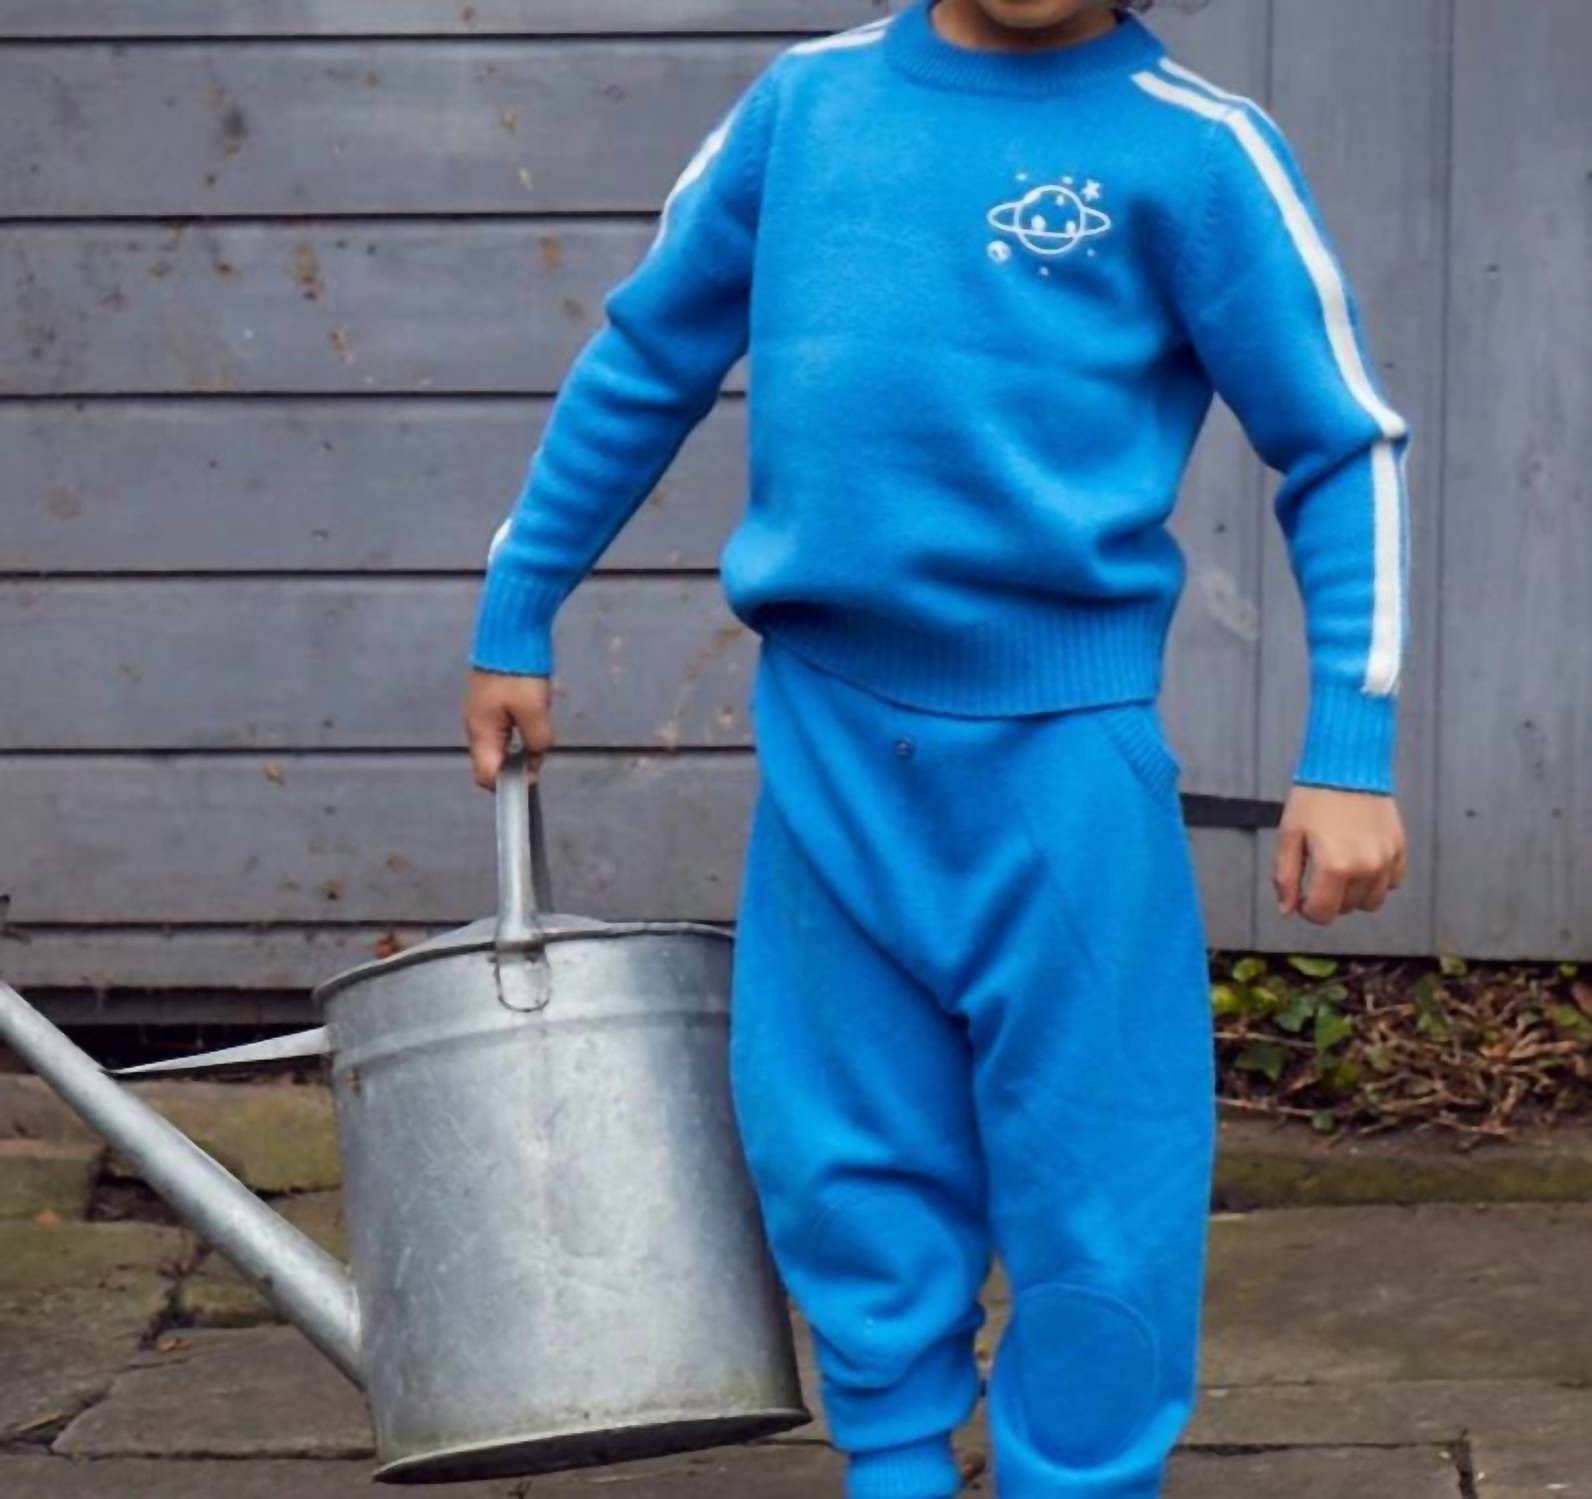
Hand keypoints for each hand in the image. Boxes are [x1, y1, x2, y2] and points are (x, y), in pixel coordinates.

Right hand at [463, 669, 553, 789]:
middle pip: (492, 762)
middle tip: (540, 752)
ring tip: (537, 731)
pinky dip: (516, 731)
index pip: (486, 776)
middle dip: (516, 765)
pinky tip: (532, 718)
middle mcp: (475, 725)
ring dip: (518, 746)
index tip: (531, 777)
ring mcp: (480, 712)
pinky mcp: (488, 700)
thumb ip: (537, 743)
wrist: (509, 632)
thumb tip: (534, 762)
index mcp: (481, 732)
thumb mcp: (535, 712)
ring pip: (498, 744)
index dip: (508, 785)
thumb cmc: (518, 671)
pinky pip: (501, 728)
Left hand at [1272, 786, 1406, 925]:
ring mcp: (1387, 860)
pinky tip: (1361, 861)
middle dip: (1328, 899)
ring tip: (1340, 870)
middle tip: (1317, 875)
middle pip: (1346, 908)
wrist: (1348, 767)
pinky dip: (1377, 881)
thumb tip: (1287, 911)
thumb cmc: (1313, 800)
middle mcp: (1365, 869)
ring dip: (1354, 895)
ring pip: (1371, 902)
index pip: (1322, 913)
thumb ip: (1286, 877)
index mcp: (1334, 867)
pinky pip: (1392, 882)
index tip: (1302, 896)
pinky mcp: (1400, 849)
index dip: (1307, 910)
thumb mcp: (1289, 836)